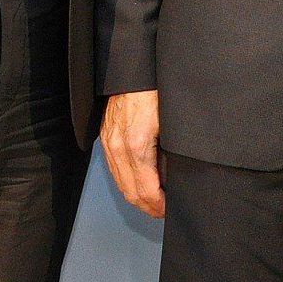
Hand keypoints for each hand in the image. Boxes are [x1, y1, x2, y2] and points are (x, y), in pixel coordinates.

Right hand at [101, 89, 165, 217]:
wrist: (133, 69)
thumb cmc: (155, 90)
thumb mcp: (172, 123)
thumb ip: (172, 151)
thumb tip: (176, 175)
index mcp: (136, 145)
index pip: (146, 191)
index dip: (159, 206)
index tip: (170, 210)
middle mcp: (118, 147)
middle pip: (130, 192)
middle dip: (148, 207)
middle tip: (163, 212)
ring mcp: (109, 142)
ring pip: (120, 183)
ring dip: (136, 197)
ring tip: (153, 201)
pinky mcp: (106, 136)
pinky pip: (114, 168)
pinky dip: (125, 182)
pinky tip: (137, 183)